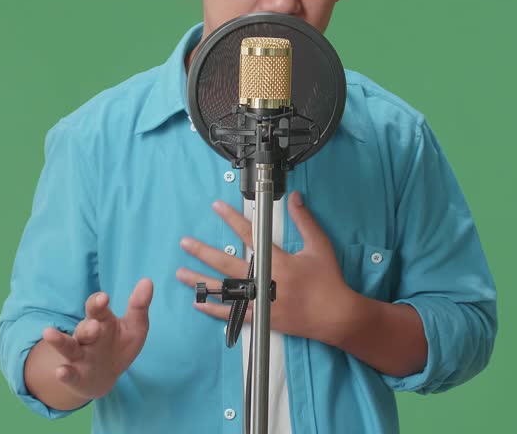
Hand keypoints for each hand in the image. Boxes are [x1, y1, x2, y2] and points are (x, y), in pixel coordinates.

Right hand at [36, 279, 153, 401]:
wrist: (104, 378)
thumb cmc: (119, 346)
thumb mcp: (134, 327)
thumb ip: (139, 306)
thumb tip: (147, 281)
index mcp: (101, 322)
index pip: (97, 309)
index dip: (98, 303)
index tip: (104, 297)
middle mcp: (87, 337)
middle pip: (84, 329)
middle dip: (87, 326)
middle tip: (93, 326)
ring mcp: (80, 357)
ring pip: (69, 347)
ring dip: (60, 341)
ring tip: (49, 333)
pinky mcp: (76, 377)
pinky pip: (69, 375)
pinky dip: (64, 374)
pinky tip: (60, 371)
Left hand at [176, 191, 357, 345]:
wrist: (335, 316)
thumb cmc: (328, 280)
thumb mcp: (319, 246)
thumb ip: (305, 221)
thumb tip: (294, 198)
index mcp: (278, 260)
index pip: (249, 234)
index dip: (231, 218)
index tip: (216, 207)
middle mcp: (264, 280)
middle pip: (227, 264)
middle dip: (203, 252)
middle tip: (185, 243)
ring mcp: (260, 301)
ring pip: (224, 290)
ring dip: (201, 281)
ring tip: (181, 274)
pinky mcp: (261, 317)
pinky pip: (232, 315)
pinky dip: (215, 310)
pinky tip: (199, 304)